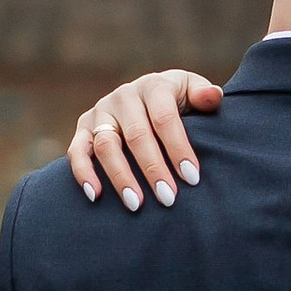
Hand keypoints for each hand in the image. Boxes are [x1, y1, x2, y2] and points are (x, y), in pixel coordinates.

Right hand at [68, 69, 218, 209]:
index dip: (178, 148)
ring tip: (136, 204)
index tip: (192, 178)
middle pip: (137, 135)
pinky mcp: (83, 129)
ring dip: (120, 176)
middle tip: (168, 198)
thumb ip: (203, 96)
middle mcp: (123, 96)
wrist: (147, 101)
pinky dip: (83, 173)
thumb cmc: (176, 103)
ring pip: (107, 145)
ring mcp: (100, 112)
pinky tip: (95, 196)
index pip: (165, 119)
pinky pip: (77, 151)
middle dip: (153, 169)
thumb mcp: (192, 93)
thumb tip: (212, 96)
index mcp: (153, 86)